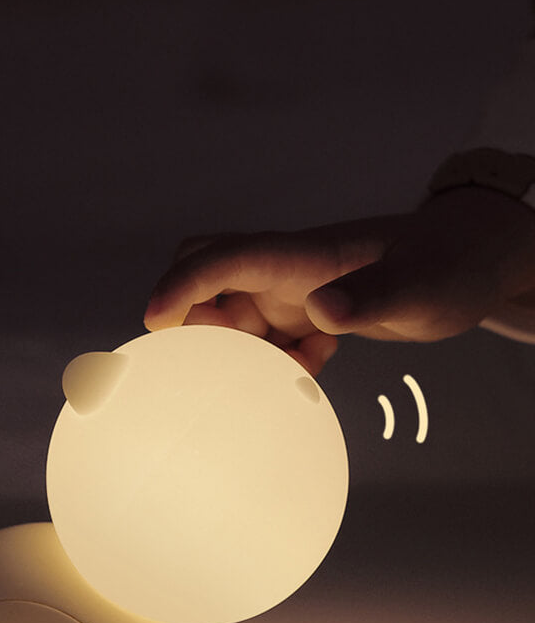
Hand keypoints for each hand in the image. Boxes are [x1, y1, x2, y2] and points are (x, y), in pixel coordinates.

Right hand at [144, 187, 534, 374]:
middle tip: (216, 356)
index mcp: (301, 256)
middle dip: (189, 314)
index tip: (154, 321)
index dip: (180, 287)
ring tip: (287, 367)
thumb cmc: (448, 263)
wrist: (469, 261)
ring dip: (239, 350)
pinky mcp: (303, 313)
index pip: (222, 259)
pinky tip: (314, 364)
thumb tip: (320, 310)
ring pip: (231, 316)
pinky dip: (275, 360)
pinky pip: (264, 339)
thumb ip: (373, 295)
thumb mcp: (421, 286)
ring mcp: (291, 292)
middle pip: (203, 275)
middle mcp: (284, 272)